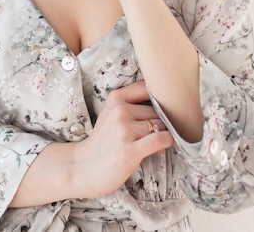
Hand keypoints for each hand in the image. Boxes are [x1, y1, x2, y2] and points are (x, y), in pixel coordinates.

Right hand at [73, 80, 173, 197]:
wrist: (85, 167)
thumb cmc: (105, 140)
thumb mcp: (112, 113)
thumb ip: (133, 103)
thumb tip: (167, 102)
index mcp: (115, 98)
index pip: (148, 87)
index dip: (161, 96)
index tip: (166, 105)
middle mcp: (119, 110)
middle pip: (157, 109)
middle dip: (162, 120)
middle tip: (158, 131)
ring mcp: (124, 130)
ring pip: (160, 124)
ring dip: (164, 133)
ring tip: (156, 142)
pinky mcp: (130, 150)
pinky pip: (160, 139)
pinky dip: (167, 141)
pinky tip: (162, 147)